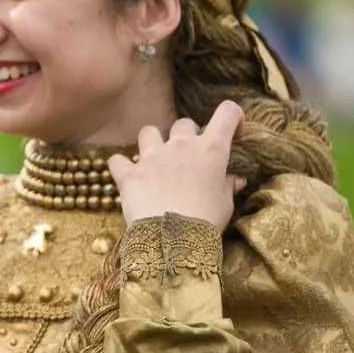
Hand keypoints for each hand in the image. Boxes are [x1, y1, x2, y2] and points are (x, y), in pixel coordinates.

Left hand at [108, 101, 246, 228]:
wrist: (172, 239)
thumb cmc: (206, 220)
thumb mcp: (225, 203)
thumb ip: (228, 185)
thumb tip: (236, 180)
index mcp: (211, 149)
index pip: (227, 112)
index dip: (233, 118)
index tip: (232, 135)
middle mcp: (181, 145)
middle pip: (185, 123)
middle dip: (189, 136)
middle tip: (190, 158)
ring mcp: (152, 156)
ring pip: (149, 131)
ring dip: (153, 142)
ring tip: (156, 160)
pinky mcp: (129, 173)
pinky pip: (118, 159)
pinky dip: (121, 165)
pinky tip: (127, 174)